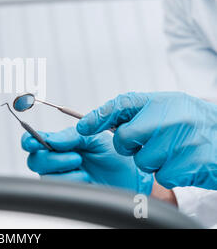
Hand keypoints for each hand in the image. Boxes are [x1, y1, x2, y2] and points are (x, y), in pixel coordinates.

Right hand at [21, 127, 153, 194]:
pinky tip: (86, 179)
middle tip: (75, 156)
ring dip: (65, 170)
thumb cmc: (113, 156)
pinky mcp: (68, 193)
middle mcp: (56, 162)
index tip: (32, 142)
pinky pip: (58, 189)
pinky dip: (73, 181)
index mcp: (59, 144)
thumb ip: (71, 136)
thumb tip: (51, 139)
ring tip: (83, 167)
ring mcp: (61, 178)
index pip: (34, 142)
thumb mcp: (93, 138)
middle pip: (35, 160)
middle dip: (52, 158)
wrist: (131, 176)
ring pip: (46, 176)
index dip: (29, 141)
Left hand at [77, 92, 216, 189]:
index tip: (82, 127)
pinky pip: (163, 176)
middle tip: (146, 144)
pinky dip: (170, 174)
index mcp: (163, 101)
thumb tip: (102, 120)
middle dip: (129, 146)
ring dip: (153, 161)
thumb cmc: (197, 124)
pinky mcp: (190, 163)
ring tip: (174, 151)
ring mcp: (181, 141)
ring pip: (143, 161)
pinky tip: (185, 163)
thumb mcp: (171, 107)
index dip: (98, 116)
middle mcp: (170, 117)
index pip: (121, 104)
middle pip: (125, 138)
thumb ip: (141, 112)